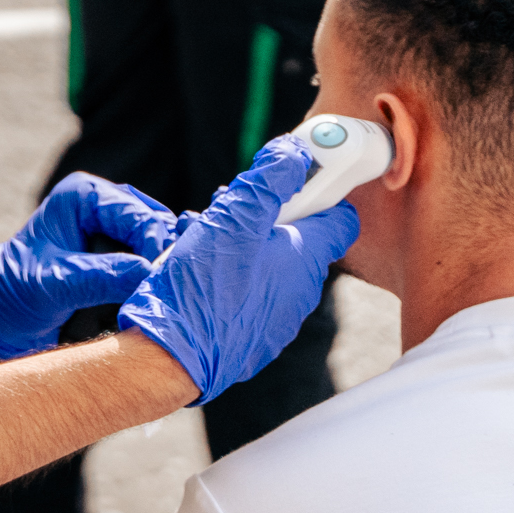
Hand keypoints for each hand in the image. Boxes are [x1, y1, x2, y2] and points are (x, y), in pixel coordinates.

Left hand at [0, 173, 177, 360]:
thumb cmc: (14, 293)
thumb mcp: (54, 285)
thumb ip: (101, 276)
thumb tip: (149, 273)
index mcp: (84, 195)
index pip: (139, 216)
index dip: (156, 248)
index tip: (158, 283)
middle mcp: (105, 205)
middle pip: (158, 230)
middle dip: (161, 263)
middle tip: (161, 299)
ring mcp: (115, 230)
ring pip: (161, 249)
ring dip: (159, 276)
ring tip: (154, 305)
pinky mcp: (121, 255)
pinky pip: (153, 266)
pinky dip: (154, 285)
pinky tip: (148, 306)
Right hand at [116, 138, 359, 403]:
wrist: (171, 358)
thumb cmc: (203, 287)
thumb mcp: (232, 218)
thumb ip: (267, 180)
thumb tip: (294, 153)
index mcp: (305, 258)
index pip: (341, 217)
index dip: (320, 190)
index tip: (289, 178)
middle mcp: (301, 291)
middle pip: (295, 237)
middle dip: (263, 216)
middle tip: (224, 209)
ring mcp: (279, 318)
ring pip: (268, 266)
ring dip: (240, 245)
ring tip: (199, 240)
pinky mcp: (254, 337)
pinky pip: (251, 294)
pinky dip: (232, 277)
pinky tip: (199, 273)